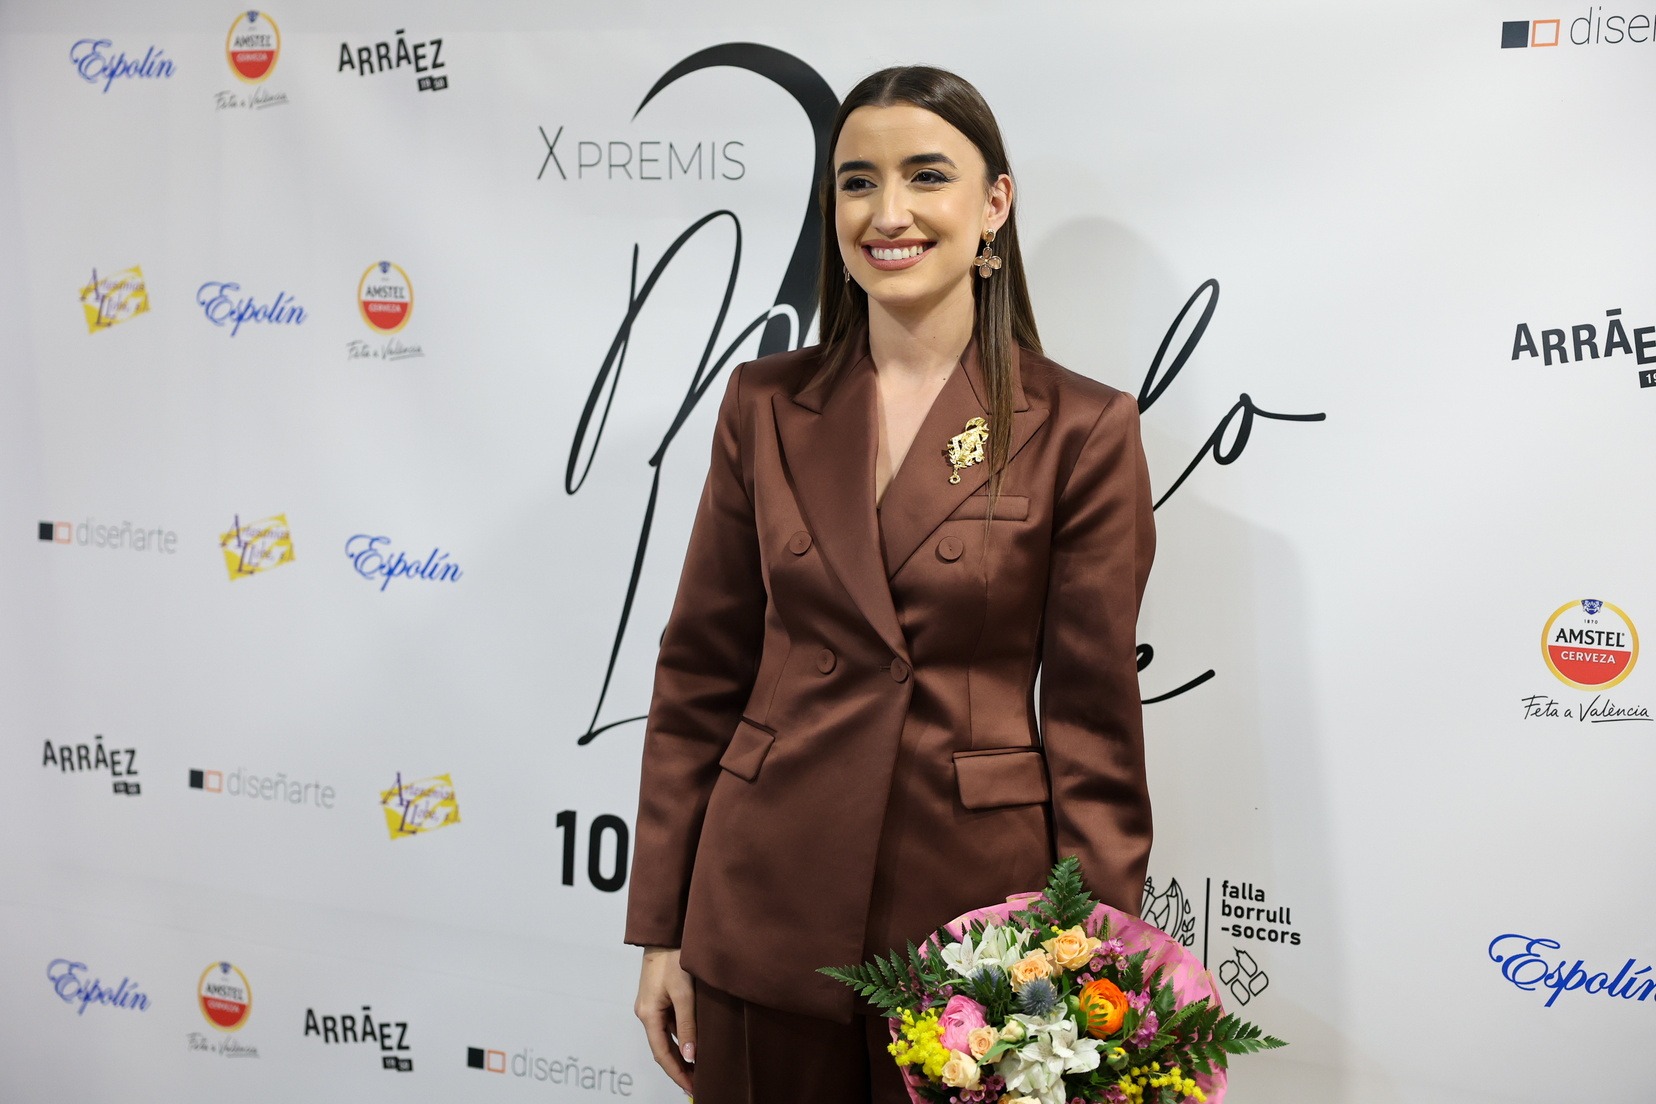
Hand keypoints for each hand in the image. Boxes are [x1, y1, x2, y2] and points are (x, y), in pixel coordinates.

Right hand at [635, 946, 695, 1093]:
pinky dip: (682, 1037)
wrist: (664, 932)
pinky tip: (696, 1042)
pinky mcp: (659, 998)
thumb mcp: (684, 994)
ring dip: (682, 1053)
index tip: (691, 1088)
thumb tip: (691, 1056)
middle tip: (698, 1083)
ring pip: (667, 1037)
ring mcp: (652, 1006)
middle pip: (662, 1048)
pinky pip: (670, 1023)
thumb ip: (688, 1025)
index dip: (677, 1073)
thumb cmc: (673, 958)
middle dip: (679, 1067)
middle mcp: (646, 1013)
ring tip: (700, 1067)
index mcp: (648, 1014)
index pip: (662, 1054)